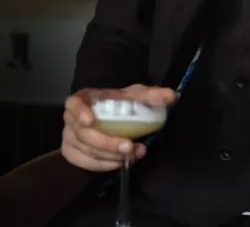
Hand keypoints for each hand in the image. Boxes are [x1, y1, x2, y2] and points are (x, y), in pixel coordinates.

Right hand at [61, 85, 176, 171]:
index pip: (74, 104)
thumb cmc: (122, 103)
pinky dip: (104, 165)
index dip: (79, 112)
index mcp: (85, 99)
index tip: (90, 120)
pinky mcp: (72, 153)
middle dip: (108, 143)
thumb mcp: (137, 95)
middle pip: (84, 134)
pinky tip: (120, 162)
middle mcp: (72, 119)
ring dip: (111, 156)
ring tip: (134, 154)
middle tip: (130, 147)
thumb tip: (170, 96)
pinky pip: (86, 163)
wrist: (115, 115)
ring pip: (87, 151)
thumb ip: (152, 95)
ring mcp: (69, 137)